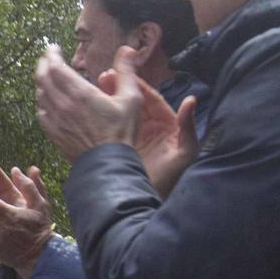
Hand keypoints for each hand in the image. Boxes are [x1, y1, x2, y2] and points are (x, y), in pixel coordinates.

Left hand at [36, 44, 140, 161]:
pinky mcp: (54, 134)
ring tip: (47, 75)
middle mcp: (63, 105)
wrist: (108, 163)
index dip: (51, 55)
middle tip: (47, 57)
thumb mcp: (131, 98)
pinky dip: (42, 102)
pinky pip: (41, 113)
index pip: (56, 67)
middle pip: (43, 79)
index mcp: (80, 93)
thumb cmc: (121, 131)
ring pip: (40, 95)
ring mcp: (56, 121)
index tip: (53, 48)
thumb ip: (126, 71)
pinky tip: (47, 101)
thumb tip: (127, 49)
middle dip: (43, 64)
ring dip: (41, 82)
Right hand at [97, 61, 199, 197]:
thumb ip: (188, 128)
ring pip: (120, 115)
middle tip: (102, 77)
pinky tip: (89, 113)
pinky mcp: (121, 150)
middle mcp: (150, 129)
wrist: (151, 205)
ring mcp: (134, 139)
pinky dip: (101, 121)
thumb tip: (191, 100)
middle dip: (119, 89)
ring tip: (92, 90)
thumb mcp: (185, 154)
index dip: (137, 86)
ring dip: (108, 102)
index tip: (124, 73)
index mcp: (166, 125)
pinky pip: (111, 131)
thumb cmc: (174, 180)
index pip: (150, 99)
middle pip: (133, 103)